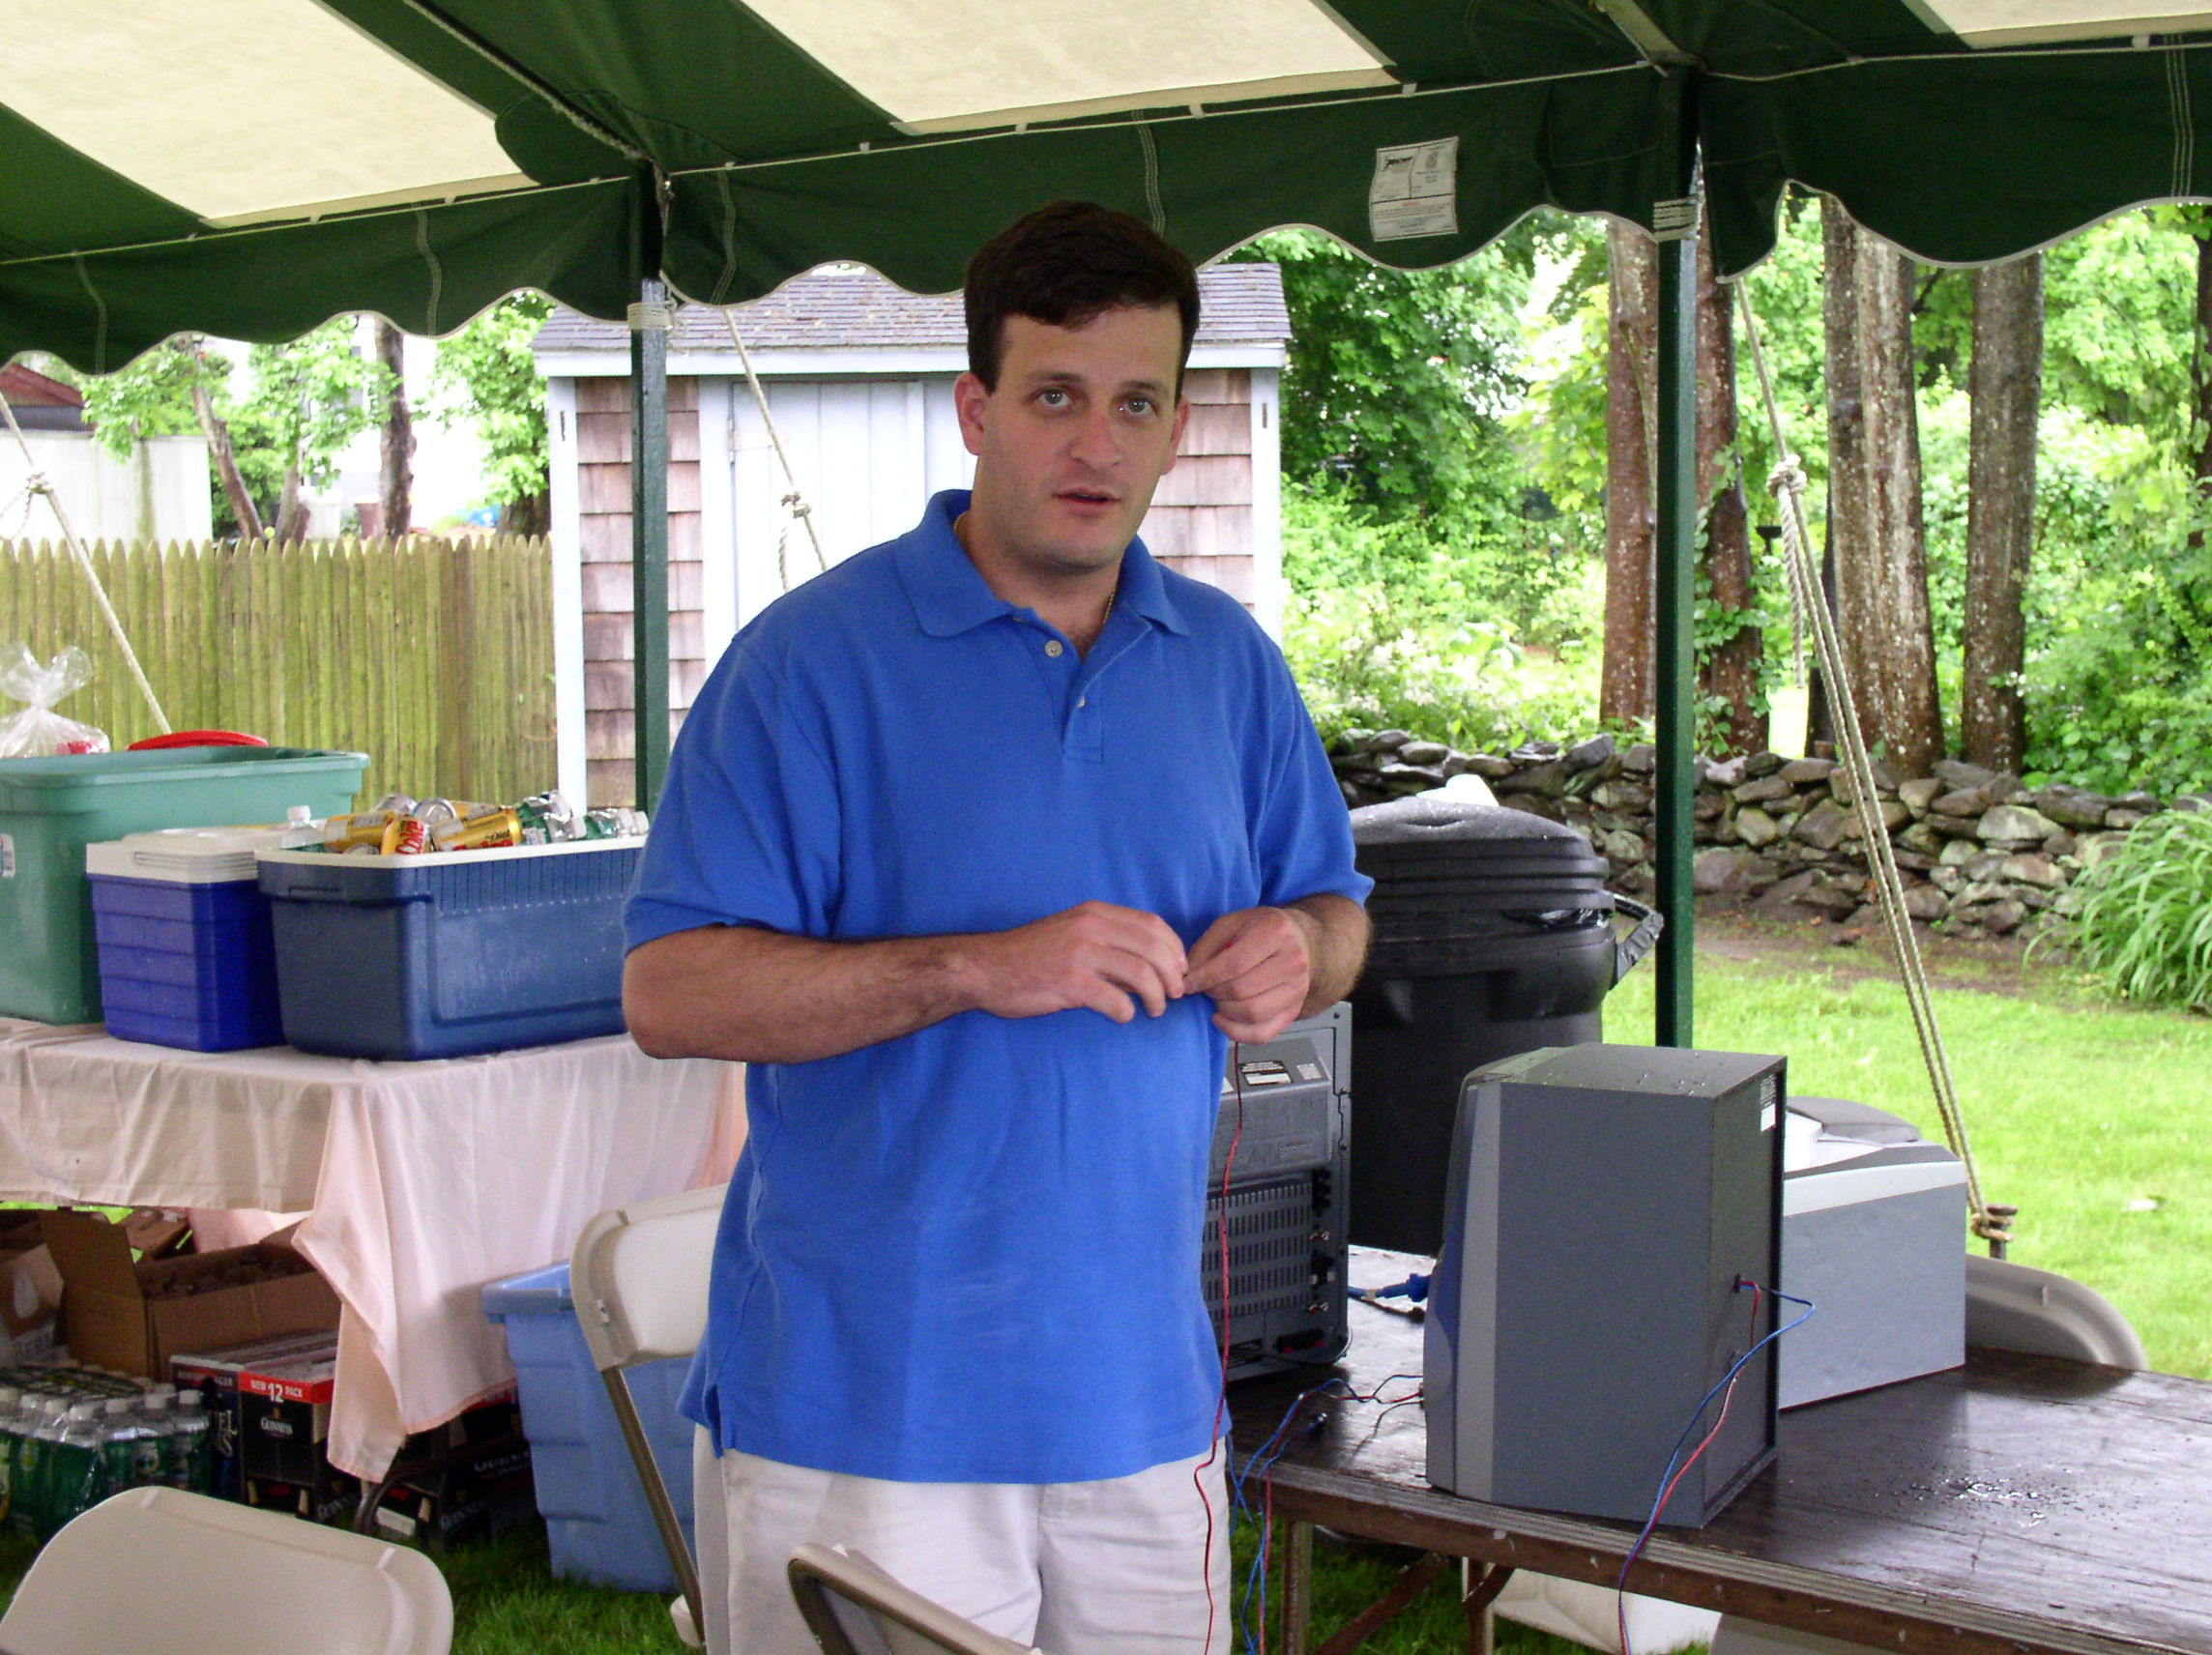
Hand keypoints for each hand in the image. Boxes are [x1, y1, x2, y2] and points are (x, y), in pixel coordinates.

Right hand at [965, 901, 1187, 1024]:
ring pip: (1142, 975)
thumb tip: (1149, 962)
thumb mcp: (1072, 932)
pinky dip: (1127, 1013)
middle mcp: (1091, 928)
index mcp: (1094, 913)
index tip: (1179, 968)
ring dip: (1157, 997)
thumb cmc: (1030, 955)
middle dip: (1173, 975)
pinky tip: (1121, 1015)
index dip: (1175, 949)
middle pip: (1155, 948)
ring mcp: (1081, 954)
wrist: (986, 968)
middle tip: (1175, 994)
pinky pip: (1117, 1001)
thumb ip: (1107, 940)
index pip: (1153, 924)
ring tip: (1155, 1009)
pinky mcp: (1071, 983)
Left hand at [1184, 906, 1313, 1042]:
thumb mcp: (1230, 925)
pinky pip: (1262, 1034)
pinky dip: (1236, 1032)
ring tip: (1217, 998)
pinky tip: (1223, 1019)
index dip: (1205, 978)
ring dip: (1224, 1011)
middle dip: (1214, 993)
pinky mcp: (1295, 1010)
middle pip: (1241, 991)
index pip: (1234, 965)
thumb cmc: (1258, 930)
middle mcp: (1293, 961)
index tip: (1188, 983)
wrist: (1297, 940)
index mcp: (1276, 932)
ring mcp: (1298, 989)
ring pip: (1251, 1014)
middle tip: (1205, 988)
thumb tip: (1188, 977)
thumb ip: (1206, 947)